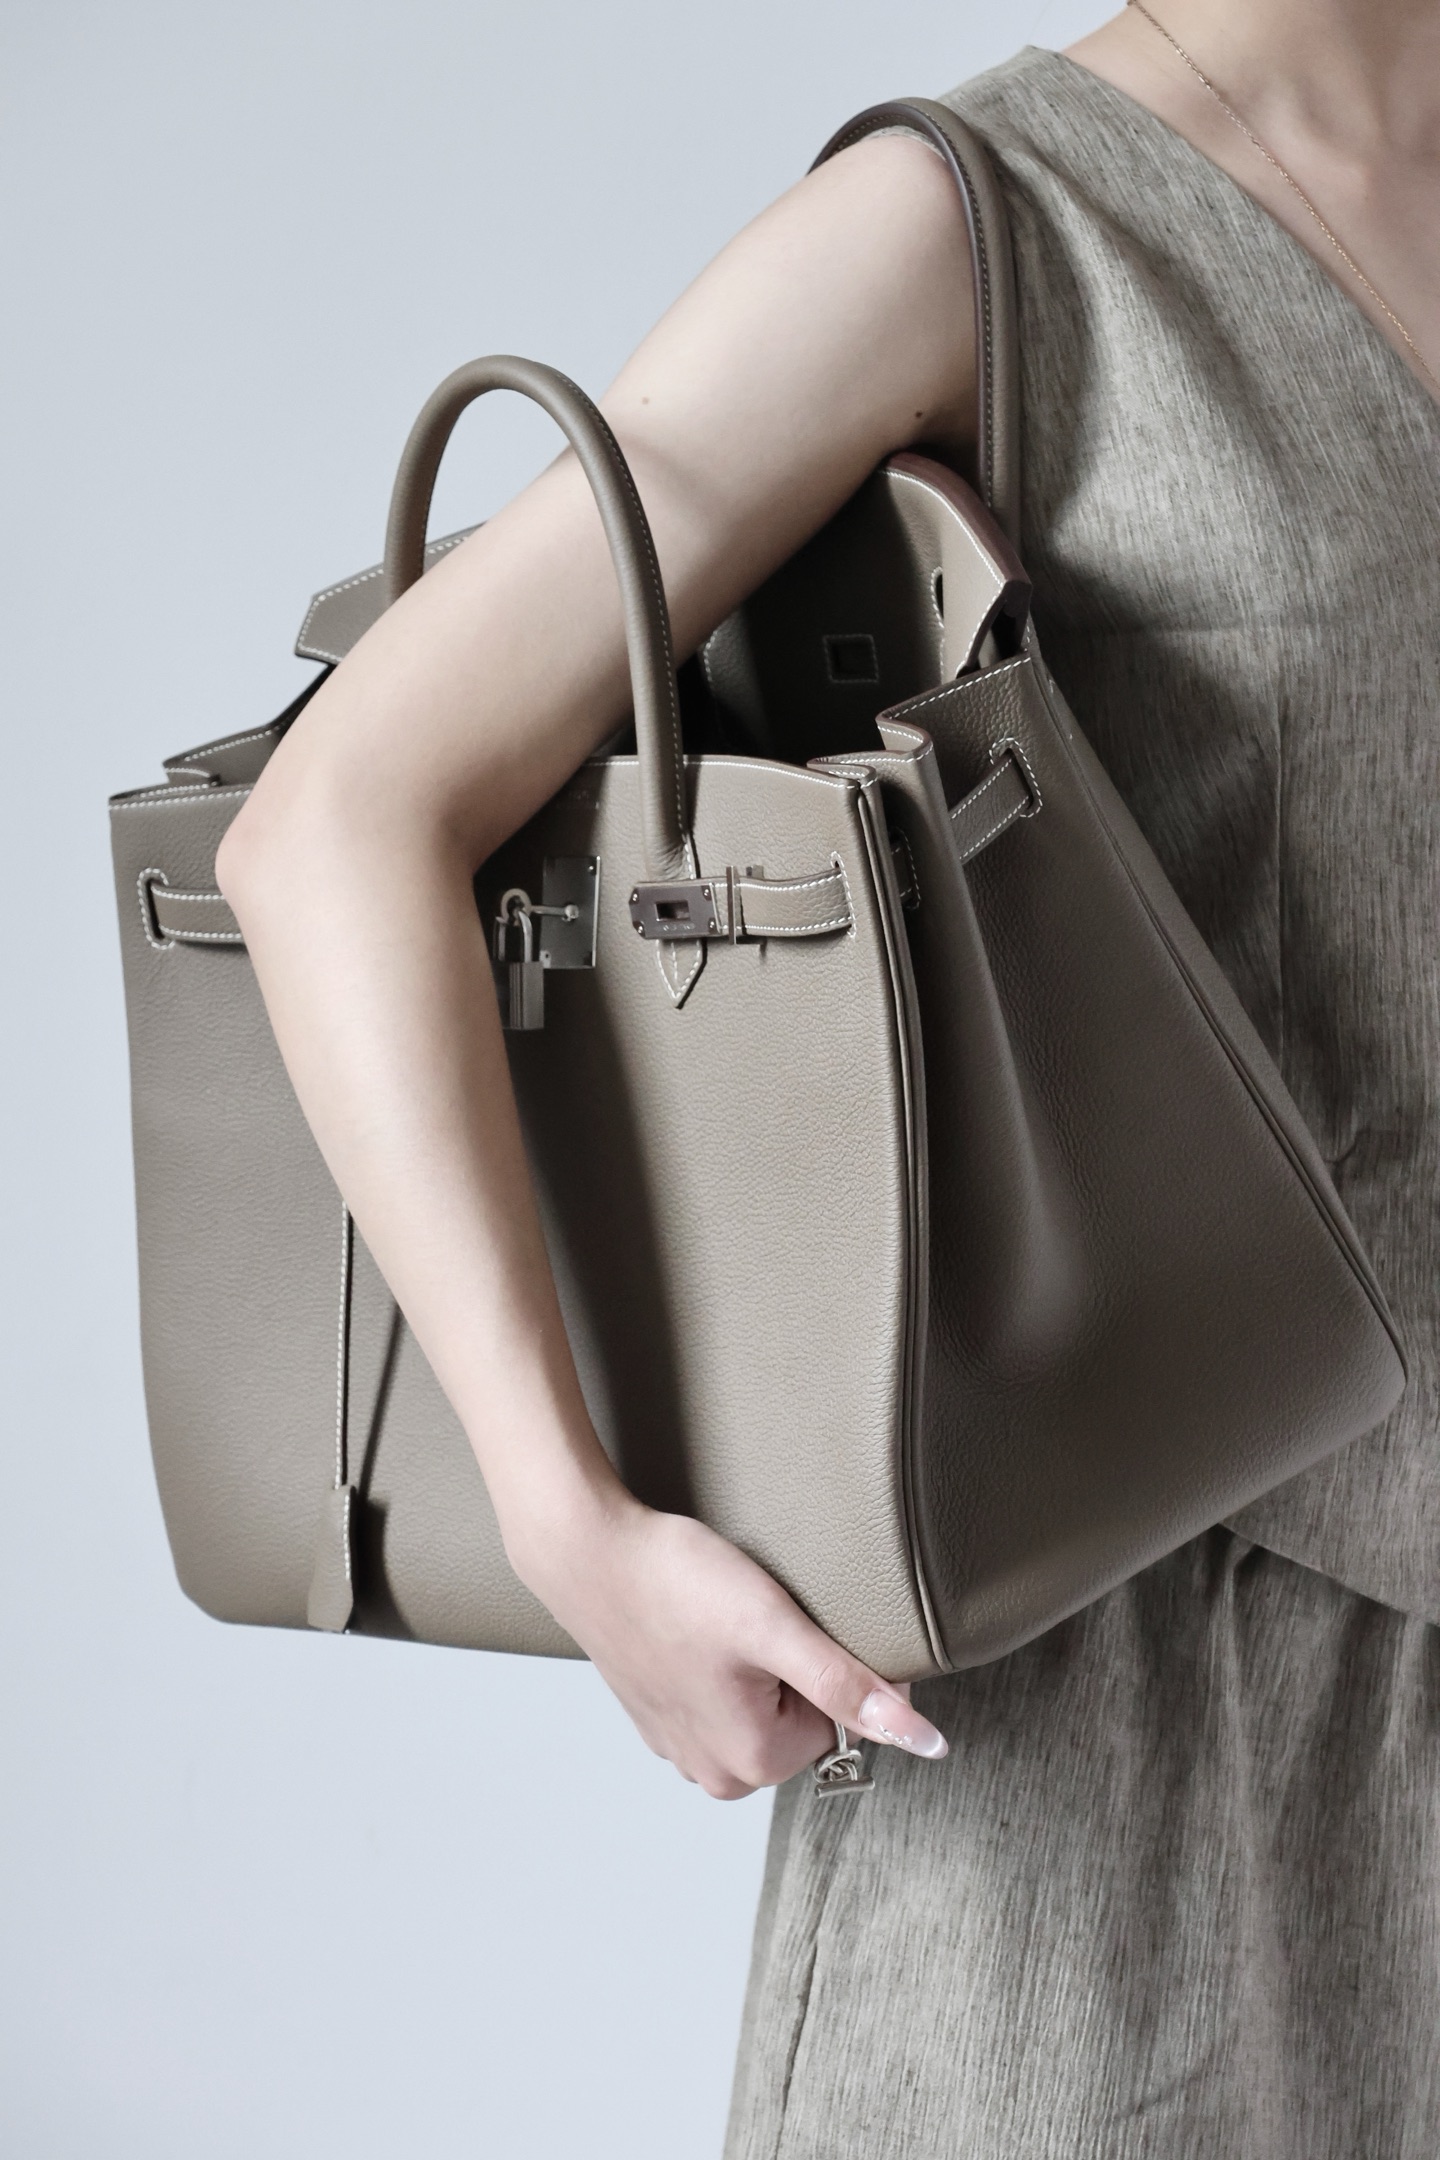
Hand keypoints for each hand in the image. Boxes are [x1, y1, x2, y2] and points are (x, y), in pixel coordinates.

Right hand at [510, 1495, 947, 1799]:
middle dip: (788, 1664)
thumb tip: (928, 1744)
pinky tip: (693, 1623)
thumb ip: (853, 1688)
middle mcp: (715, 1773)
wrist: (587, 1551)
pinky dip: (716, 1659)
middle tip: (750, 1615)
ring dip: (752, 1661)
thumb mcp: (776, 1628)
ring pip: (758, 1702)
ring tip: (718, 1617)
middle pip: (800, 1716)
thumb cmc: (676, 1581)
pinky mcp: (656, 1716)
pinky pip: (717, 1694)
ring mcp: (679, 1747)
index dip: (830, 1658)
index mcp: (754, 1764)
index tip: (793, 1620)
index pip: (842, 1716)